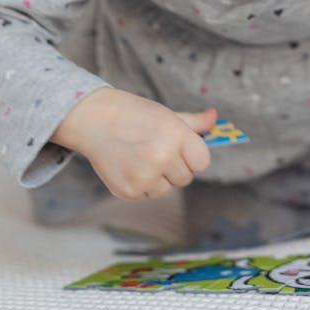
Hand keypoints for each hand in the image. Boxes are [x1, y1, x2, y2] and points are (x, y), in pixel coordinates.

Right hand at [51, 88, 215, 200]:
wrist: (94, 119)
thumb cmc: (133, 114)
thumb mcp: (166, 114)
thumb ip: (194, 122)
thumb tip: (215, 118)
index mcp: (176, 135)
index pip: (202, 162)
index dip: (193, 157)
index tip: (182, 150)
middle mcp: (162, 157)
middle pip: (186, 178)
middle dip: (175, 167)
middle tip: (156, 149)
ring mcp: (145, 177)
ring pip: (167, 189)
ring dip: (159, 178)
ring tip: (140, 156)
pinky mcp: (129, 191)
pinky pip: (147, 195)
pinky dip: (141, 185)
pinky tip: (129, 165)